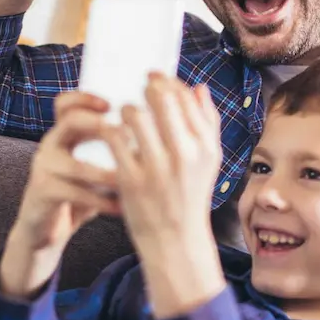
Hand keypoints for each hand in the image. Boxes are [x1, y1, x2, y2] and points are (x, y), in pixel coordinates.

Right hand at [0, 92, 120, 299]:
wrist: (47, 229)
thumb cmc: (80, 193)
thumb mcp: (96, 167)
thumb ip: (115, 150)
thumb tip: (155, 134)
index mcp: (65, 133)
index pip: (67, 103)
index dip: (86, 98)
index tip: (112, 104)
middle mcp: (51, 145)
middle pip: (68, 121)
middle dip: (97, 124)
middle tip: (123, 134)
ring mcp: (44, 168)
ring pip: (75, 165)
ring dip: (105, 174)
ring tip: (129, 180)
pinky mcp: (42, 193)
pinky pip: (73, 194)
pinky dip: (100, 201)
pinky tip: (120, 208)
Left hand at [105, 73, 225, 317]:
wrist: (175, 240)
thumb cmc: (190, 196)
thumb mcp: (210, 161)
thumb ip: (208, 122)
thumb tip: (198, 88)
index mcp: (205, 146)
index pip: (184, 96)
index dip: (166, 81)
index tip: (153, 79)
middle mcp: (184, 154)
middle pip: (160, 98)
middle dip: (145, 90)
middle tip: (137, 93)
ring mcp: (156, 167)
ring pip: (133, 114)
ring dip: (125, 110)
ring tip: (125, 116)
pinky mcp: (131, 179)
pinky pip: (114, 139)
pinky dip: (109, 130)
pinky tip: (110, 133)